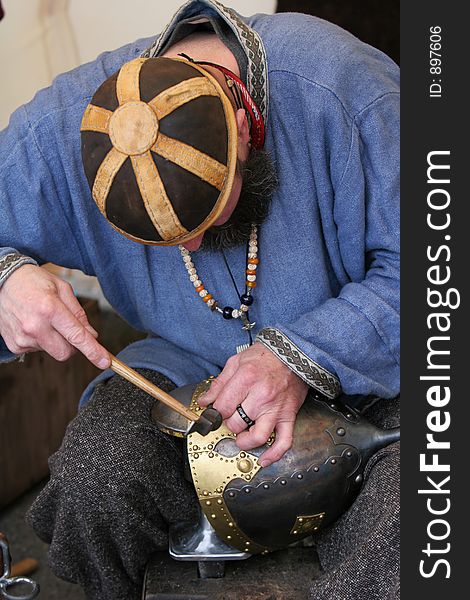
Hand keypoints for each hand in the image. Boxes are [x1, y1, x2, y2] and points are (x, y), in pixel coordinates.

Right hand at [0, 264, 109, 368]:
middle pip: (66, 353)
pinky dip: (41, 341)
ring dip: (55, 340)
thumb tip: (91, 335)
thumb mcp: (62, 288)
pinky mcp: (15, 345)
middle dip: (73, 346)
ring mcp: (23, 338)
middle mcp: (35, 326)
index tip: (105, 361)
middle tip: (69, 329)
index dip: (93, 351)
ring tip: (44, 319)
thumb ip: (78, 313)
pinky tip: (33, 324)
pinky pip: (38, 350)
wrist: (1, 280)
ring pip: (52, 351)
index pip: (77, 336)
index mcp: (50, 309)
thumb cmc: (33, 281)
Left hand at [199, 343, 308, 466]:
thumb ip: (220, 383)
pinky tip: (263, 460)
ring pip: (257, 436)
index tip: (217, 411)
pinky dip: (274, 454)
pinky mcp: (289, 415)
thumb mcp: (237, 361)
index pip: (223, 407)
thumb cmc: (265, 356)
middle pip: (236, 423)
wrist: (293, 352)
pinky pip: (284, 441)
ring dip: (245, 441)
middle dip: (229, 423)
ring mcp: (276, 408)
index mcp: (246, 379)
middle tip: (231, 417)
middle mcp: (261, 395)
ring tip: (241, 437)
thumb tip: (205, 401)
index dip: (216, 412)